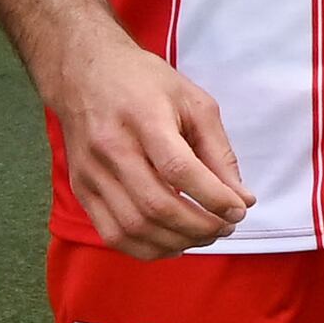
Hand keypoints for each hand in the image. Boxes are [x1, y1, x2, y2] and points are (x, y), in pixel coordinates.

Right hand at [45, 31, 252, 256]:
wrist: (83, 74)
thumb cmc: (145, 83)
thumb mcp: (193, 102)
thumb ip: (218, 151)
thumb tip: (242, 198)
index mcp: (143, 117)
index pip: (179, 169)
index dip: (213, 197)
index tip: (239, 209)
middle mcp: (110, 148)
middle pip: (156, 205)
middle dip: (200, 226)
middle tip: (227, 226)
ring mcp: (90, 172)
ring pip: (134, 226)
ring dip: (178, 241)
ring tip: (206, 234)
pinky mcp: (81, 189)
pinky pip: (113, 234)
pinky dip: (148, 248)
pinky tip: (174, 242)